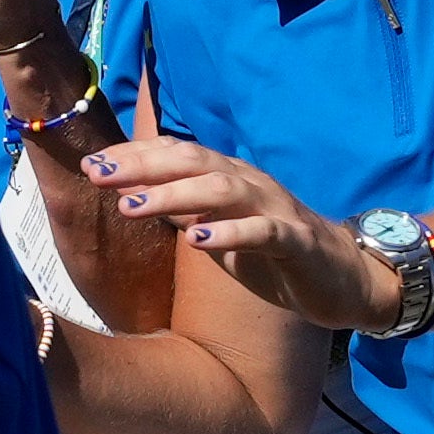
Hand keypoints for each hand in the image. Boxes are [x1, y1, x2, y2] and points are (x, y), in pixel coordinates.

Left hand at [82, 122, 395, 333]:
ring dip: (175, 196)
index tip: (90, 164)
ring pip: (222, 190)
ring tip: (132, 207)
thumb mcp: (220, 230)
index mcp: (230, 178)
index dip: (134, 156)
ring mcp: (276, 209)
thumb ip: (183, 210)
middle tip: (97, 175)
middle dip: (143, 167)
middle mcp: (250, 184)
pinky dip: (229, 233)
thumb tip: (132, 193)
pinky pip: (262, 232)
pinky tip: (197, 241)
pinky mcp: (297, 241)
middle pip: (193, 163)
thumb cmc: (274, 253)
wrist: (344, 278)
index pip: (177, 155)